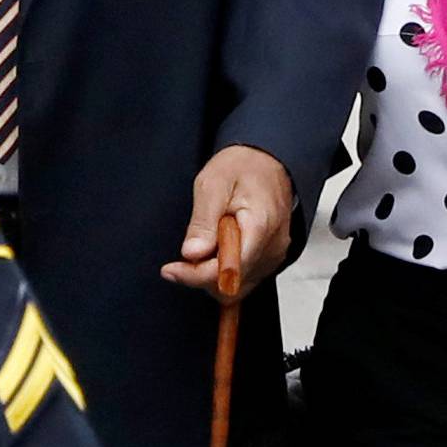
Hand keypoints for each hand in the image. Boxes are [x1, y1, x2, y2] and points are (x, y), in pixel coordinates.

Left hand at [163, 144, 294, 298]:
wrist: (267, 160)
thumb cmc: (243, 167)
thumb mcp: (212, 185)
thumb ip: (202, 222)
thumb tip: (192, 253)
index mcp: (259, 228)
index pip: (227, 272)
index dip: (195, 275)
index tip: (172, 270)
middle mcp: (272, 247)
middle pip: (232, 286)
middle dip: (202, 274)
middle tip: (189, 249)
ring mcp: (274, 254)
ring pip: (238, 287)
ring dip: (213, 273)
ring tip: (208, 240)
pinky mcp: (271, 258)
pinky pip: (245, 278)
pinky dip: (225, 270)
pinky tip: (219, 247)